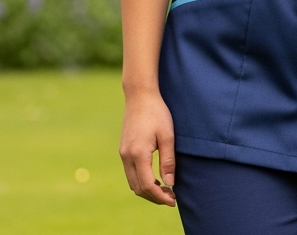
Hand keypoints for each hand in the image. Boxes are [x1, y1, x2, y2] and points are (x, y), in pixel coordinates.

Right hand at [119, 89, 176, 206]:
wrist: (139, 96)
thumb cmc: (157, 113)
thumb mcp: (168, 136)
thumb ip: (168, 161)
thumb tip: (170, 183)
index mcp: (138, 154)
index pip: (147, 185)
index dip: (160, 197)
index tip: (173, 201)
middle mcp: (126, 156)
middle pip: (138, 188)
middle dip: (154, 197)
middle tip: (172, 197)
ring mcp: (123, 154)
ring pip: (133, 182)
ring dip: (147, 190)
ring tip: (165, 190)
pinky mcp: (123, 150)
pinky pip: (130, 173)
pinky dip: (142, 181)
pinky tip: (155, 179)